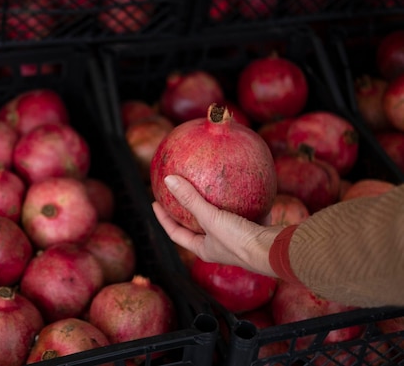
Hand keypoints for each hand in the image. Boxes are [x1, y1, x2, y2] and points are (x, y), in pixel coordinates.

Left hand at [152, 175, 281, 276]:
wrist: (276, 251)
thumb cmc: (240, 241)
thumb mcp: (211, 218)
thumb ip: (190, 199)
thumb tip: (169, 180)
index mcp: (204, 249)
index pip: (176, 234)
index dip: (163, 219)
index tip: (155, 202)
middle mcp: (219, 246)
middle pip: (198, 227)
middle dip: (189, 211)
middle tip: (180, 192)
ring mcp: (238, 239)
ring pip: (222, 218)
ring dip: (216, 204)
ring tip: (210, 186)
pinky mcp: (254, 230)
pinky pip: (245, 211)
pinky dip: (242, 200)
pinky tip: (242, 185)